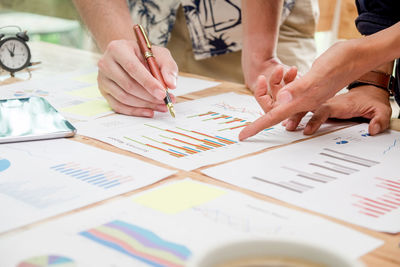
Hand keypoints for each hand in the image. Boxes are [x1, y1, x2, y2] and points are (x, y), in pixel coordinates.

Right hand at [97, 39, 177, 116]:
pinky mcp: (104, 92)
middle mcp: (106, 63)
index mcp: (118, 48)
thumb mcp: (160, 54)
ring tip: (161, 106)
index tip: (163, 93)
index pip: (132, 68)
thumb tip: (171, 84)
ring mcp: (102, 79)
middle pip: (128, 85)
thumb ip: (168, 67)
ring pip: (124, 98)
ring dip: (145, 105)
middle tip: (165, 101)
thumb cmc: (145, 55)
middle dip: (149, 96)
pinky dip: (135, 111)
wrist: (129, 57)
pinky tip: (149, 111)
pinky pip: (118, 106)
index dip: (148, 83)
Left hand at [239, 40, 375, 139]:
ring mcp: (307, 96)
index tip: (242, 136)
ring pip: (281, 98)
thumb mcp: (319, 74)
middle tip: (264, 77)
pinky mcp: (310, 88)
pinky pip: (291, 91)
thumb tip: (282, 100)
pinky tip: (290, 71)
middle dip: (264, 94)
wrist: (357, 56)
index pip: (273, 117)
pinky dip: (285, 81)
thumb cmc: (340, 63)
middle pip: (274, 108)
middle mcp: (303, 102)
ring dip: (276, 84)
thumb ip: (300, 88)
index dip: (256, 127)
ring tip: (282, 69)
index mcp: (302, 101)